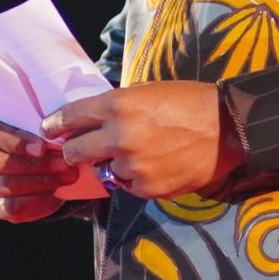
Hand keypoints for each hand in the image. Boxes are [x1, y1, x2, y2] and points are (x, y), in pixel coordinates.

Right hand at [0, 104, 80, 222]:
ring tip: (65, 176)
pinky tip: (55, 194)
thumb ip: (35, 121)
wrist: (31, 152)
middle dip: (31, 164)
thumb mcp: (29, 117)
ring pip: (1, 185)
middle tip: (62, 163)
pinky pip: (8, 207)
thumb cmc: (30, 127)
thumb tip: (57, 137)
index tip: (42, 147)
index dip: (12, 140)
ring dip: (38, 182)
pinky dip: (34, 202)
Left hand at [43, 80, 245, 201]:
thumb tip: (90, 120)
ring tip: (141, 153)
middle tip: (83, 149)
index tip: (50, 130)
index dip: (55, 124)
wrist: (228, 127)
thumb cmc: (189, 101)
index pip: (70, 117)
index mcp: (117, 105)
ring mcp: (133, 166)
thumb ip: (116, 107)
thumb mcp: (147, 91)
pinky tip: (155, 165)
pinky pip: (128, 186)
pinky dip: (135, 179)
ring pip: (104, 171)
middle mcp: (119, 137)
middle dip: (75, 151)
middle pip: (74, 152)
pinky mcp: (148, 189)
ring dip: (114, 165)